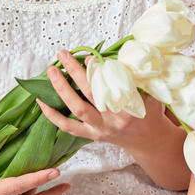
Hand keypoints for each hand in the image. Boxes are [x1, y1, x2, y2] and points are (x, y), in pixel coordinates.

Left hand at [38, 50, 173, 154]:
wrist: (149, 141)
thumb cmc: (151, 113)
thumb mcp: (152, 94)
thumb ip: (138, 77)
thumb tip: (119, 53)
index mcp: (130, 110)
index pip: (112, 87)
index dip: (99, 71)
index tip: (90, 56)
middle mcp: (113, 121)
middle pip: (90, 95)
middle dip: (75, 72)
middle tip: (64, 54)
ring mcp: (100, 129)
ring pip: (77, 109)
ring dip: (61, 89)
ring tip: (51, 71)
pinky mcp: (91, 135)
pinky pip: (68, 127)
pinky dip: (52, 115)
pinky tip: (41, 100)